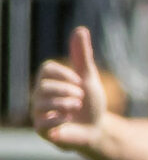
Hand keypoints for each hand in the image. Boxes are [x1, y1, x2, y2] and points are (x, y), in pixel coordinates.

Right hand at [31, 25, 109, 150]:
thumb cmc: (91, 103)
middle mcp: (38, 95)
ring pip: (44, 102)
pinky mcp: (41, 129)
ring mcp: (38, 112)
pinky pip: (42, 122)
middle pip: (45, 86)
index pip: (47, 69)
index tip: (80, 82)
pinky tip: (68, 120)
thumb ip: (82, 56)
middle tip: (80, 99)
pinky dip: (59, 119)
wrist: (97, 129)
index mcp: (47, 81)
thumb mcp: (88, 78)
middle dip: (69, 91)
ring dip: (67, 105)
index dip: (65, 74)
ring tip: (76, 109)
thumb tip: (80, 29)